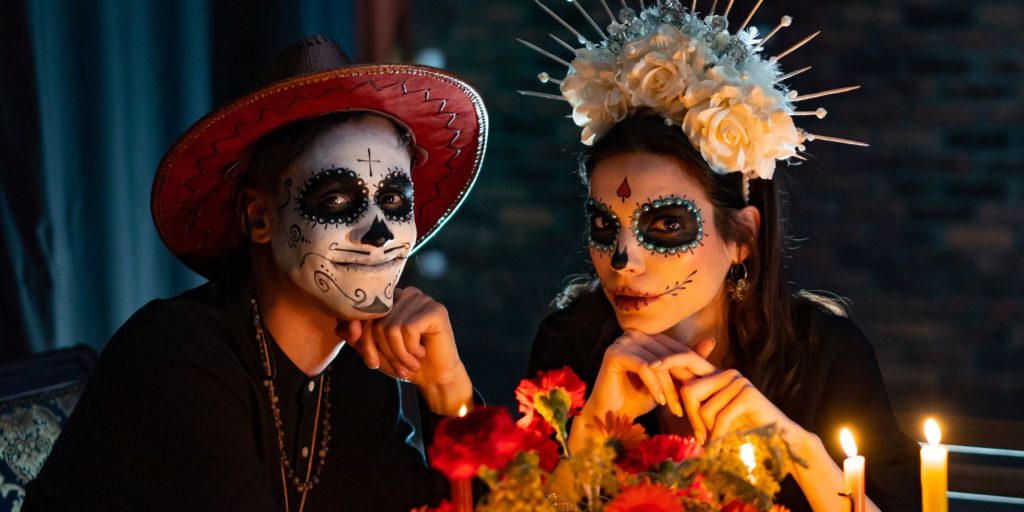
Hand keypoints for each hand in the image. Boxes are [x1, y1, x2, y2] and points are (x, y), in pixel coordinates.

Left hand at [347, 287, 471, 414]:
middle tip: (397, 367)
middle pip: (376, 322)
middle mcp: (405, 294)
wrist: (433, 377)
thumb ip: (355, 336)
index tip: (372, 361)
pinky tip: (421, 354)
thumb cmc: (403, 361)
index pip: (363, 313)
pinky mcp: (435, 310)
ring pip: (392, 327)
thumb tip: (342, 327)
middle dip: (382, 351)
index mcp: (389, 299)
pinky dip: (411, 349)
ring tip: (409, 363)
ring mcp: (422, 299)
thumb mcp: (372, 349)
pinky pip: (409, 329)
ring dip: (399, 354)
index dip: (362, 339)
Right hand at [583, 330, 715, 421]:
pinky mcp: (614, 353)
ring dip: (669, 388)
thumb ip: (685, 360)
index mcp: (646, 336)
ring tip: (675, 409)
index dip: (688, 373)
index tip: (699, 395)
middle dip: (680, 382)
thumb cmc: (639, 398)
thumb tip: (711, 340)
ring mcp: (622, 341)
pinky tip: (660, 402)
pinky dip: (655, 386)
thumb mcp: (668, 380)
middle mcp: (633, 334)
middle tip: (690, 405)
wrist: (612, 416)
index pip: (675, 350)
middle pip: (667, 356)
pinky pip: (644, 368)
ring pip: (658, 363)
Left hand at [676, 368, 803, 444]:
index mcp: (715, 375)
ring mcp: (738, 381)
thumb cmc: (741, 430)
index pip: (687, 358)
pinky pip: (720, 418)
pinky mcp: (748, 394)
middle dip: (691, 418)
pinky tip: (720, 448)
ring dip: (709, 432)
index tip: (651, 366)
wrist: (777, 440)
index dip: (668, 361)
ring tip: (717, 442)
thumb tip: (665, 397)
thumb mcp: (713, 416)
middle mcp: (726, 373)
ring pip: (705, 409)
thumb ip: (695, 404)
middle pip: (689, 391)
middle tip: (700, 437)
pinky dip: (718, 437)